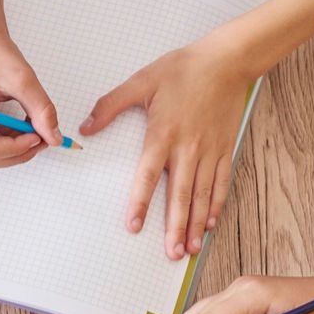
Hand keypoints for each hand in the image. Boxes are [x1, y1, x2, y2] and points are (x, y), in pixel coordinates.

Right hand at [0, 27, 59, 167]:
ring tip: (33, 126)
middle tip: (43, 135)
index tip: (40, 135)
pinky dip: (10, 140)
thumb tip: (54, 137)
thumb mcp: (22, 78)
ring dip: (16, 146)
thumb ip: (40, 109)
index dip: (19, 148)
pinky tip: (21, 124)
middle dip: (19, 151)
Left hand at [80, 36, 252, 260]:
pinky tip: (210, 223)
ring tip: (191, 249)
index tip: (135, 226)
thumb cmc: (184, 69)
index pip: (148, 176)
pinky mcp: (225, 148)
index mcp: (163, 134)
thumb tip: (85, 127)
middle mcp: (187, 148)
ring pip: (201, 194)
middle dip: (175, 227)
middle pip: (179, 195)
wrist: (228, 60)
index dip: (141, 202)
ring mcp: (209, 150)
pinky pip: (220, 182)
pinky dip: (216, 204)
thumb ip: (110, 105)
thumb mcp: (141, 81)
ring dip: (195, 223)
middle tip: (172, 253)